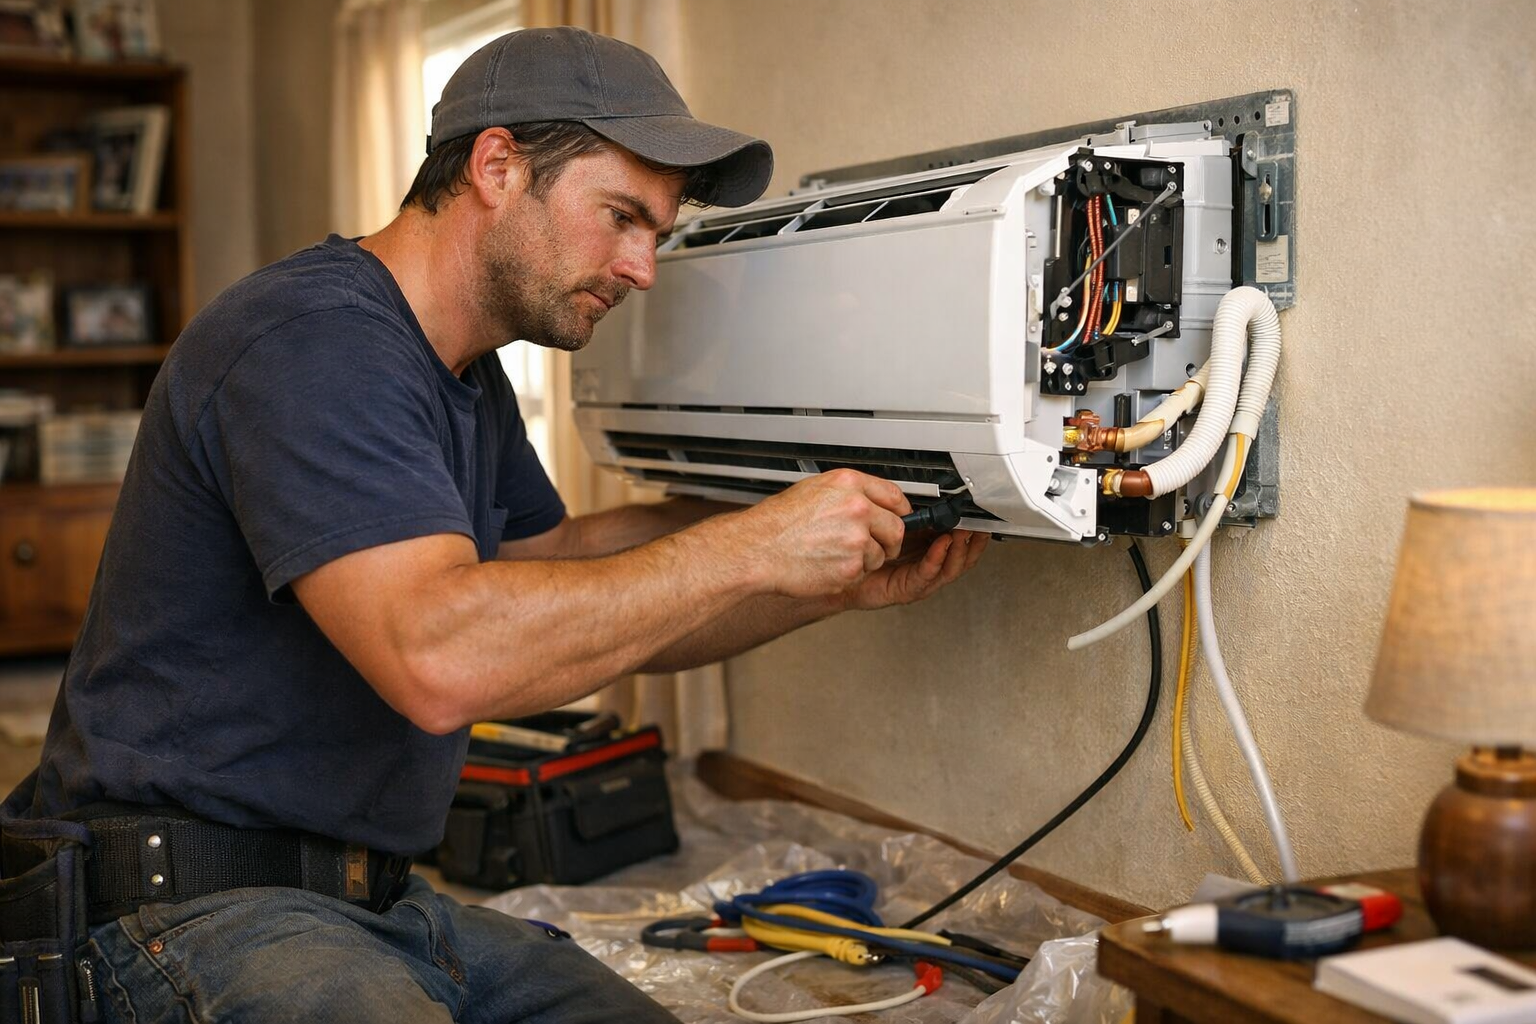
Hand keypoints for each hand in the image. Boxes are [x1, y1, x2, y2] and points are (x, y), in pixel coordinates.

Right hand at [735, 469, 910, 598]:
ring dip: (865, 559)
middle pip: (897, 528)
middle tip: (875, 545)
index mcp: (849, 484)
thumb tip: (873, 501)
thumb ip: (849, 494)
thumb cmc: (778, 522)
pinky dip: (849, 574)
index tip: (900, 518)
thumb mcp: (814, 490)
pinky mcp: (852, 567)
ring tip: (834, 554)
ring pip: (880, 554)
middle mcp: (857, 508)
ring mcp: (856, 539)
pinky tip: (827, 565)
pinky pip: (863, 573)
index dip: (900, 511)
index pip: (895, 496)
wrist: (758, 549)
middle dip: (889, 541)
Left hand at [842, 529, 988, 610]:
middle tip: (978, 527)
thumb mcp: (892, 527)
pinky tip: (942, 545)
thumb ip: (909, 516)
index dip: (970, 532)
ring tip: (963, 534)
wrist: (840, 572)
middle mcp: (926, 566)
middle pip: (960, 557)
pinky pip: (927, 573)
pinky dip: (937, 558)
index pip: (956, 542)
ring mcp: (919, 579)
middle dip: (972, 542)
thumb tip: (922, 497)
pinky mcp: (908, 589)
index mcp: (926, 550)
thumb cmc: (863, 551)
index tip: (979, 518)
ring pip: (949, 567)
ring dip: (959, 549)